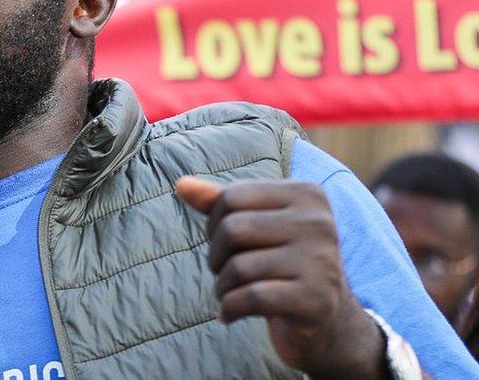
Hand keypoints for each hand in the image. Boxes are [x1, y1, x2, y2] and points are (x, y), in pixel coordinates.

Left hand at [175, 177, 386, 378]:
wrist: (327, 322)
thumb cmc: (281, 264)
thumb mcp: (255, 227)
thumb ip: (219, 202)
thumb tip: (181, 185)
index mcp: (307, 195)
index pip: (231, 197)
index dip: (214, 224)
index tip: (226, 246)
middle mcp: (319, 223)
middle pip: (232, 229)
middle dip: (216, 256)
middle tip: (226, 273)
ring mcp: (321, 261)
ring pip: (239, 267)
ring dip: (222, 287)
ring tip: (230, 295)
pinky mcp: (316, 299)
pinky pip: (251, 298)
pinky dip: (229, 309)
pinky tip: (229, 315)